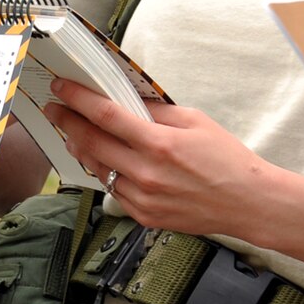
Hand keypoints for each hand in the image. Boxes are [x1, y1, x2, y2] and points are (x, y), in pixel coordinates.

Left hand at [45, 77, 274, 235]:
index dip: (77, 99)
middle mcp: (145, 172)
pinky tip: (102, 161)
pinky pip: (112, 190)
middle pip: (91, 142)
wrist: (248, 203)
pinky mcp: (144, 215)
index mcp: (158, 144)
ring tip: (72, 134)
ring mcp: (142, 197)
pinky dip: (103, 173)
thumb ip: (157, 111)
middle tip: (54, 109)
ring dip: (80, 149)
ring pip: (97, 169)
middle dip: (67, 122)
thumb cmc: (227, 159)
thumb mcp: (195, 121)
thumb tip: (128, 100)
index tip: (60, 88)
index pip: (104, 116)